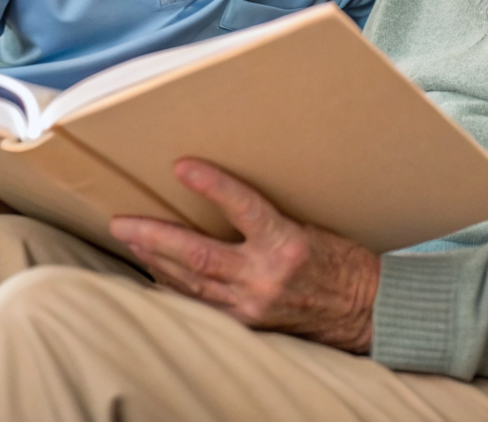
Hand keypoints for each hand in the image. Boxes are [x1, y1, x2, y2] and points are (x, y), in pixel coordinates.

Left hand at [109, 159, 379, 351]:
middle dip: (154, 236)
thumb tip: (225, 195)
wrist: (366, 310)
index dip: (212, 186)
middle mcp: (265, 278)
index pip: (243, 209)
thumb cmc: (343, 261)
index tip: (182, 166)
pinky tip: (156, 271)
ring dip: (156, 259)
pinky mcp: (248, 322)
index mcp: (287, 246)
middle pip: (198, 255)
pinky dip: (175, 285)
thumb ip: (268, 219)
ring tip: (131, 238)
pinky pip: (201, 303)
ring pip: (191, 282)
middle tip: (121, 221)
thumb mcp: (310, 228)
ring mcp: (252, 305)